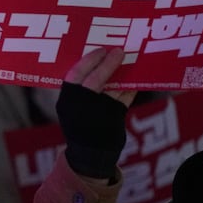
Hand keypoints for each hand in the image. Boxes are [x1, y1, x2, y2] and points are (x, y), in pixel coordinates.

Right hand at [58, 48, 135, 178]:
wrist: (88, 152)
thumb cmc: (78, 124)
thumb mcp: (71, 107)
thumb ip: (80, 90)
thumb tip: (97, 62)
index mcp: (67, 99)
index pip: (76, 74)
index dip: (89, 60)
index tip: (100, 50)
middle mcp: (81, 105)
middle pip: (96, 79)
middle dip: (109, 63)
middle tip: (119, 51)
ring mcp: (99, 112)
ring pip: (114, 87)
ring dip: (124, 73)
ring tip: (130, 62)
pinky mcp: (115, 117)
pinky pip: (126, 97)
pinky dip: (131, 87)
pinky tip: (135, 80)